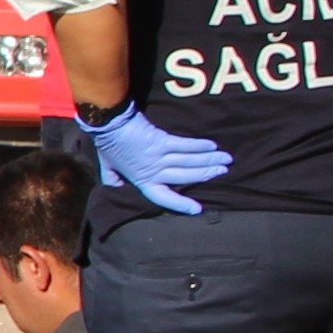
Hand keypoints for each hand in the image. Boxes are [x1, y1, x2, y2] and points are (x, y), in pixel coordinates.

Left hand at [86, 102, 233, 215]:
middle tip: (224, 171)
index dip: (180, 204)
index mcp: (142, 180)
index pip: (164, 197)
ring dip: (208, 160)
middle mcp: (153, 170)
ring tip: (225, 160)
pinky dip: (199, 146)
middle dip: (206, 173)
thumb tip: (115, 187)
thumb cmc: (107, 145)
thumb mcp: (108, 168)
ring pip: (188, 161)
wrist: (107, 124)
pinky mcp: (160, 140)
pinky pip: (184, 145)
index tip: (197, 209)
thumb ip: (114, 179)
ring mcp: (158, 156)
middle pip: (185, 176)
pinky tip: (211, 146)